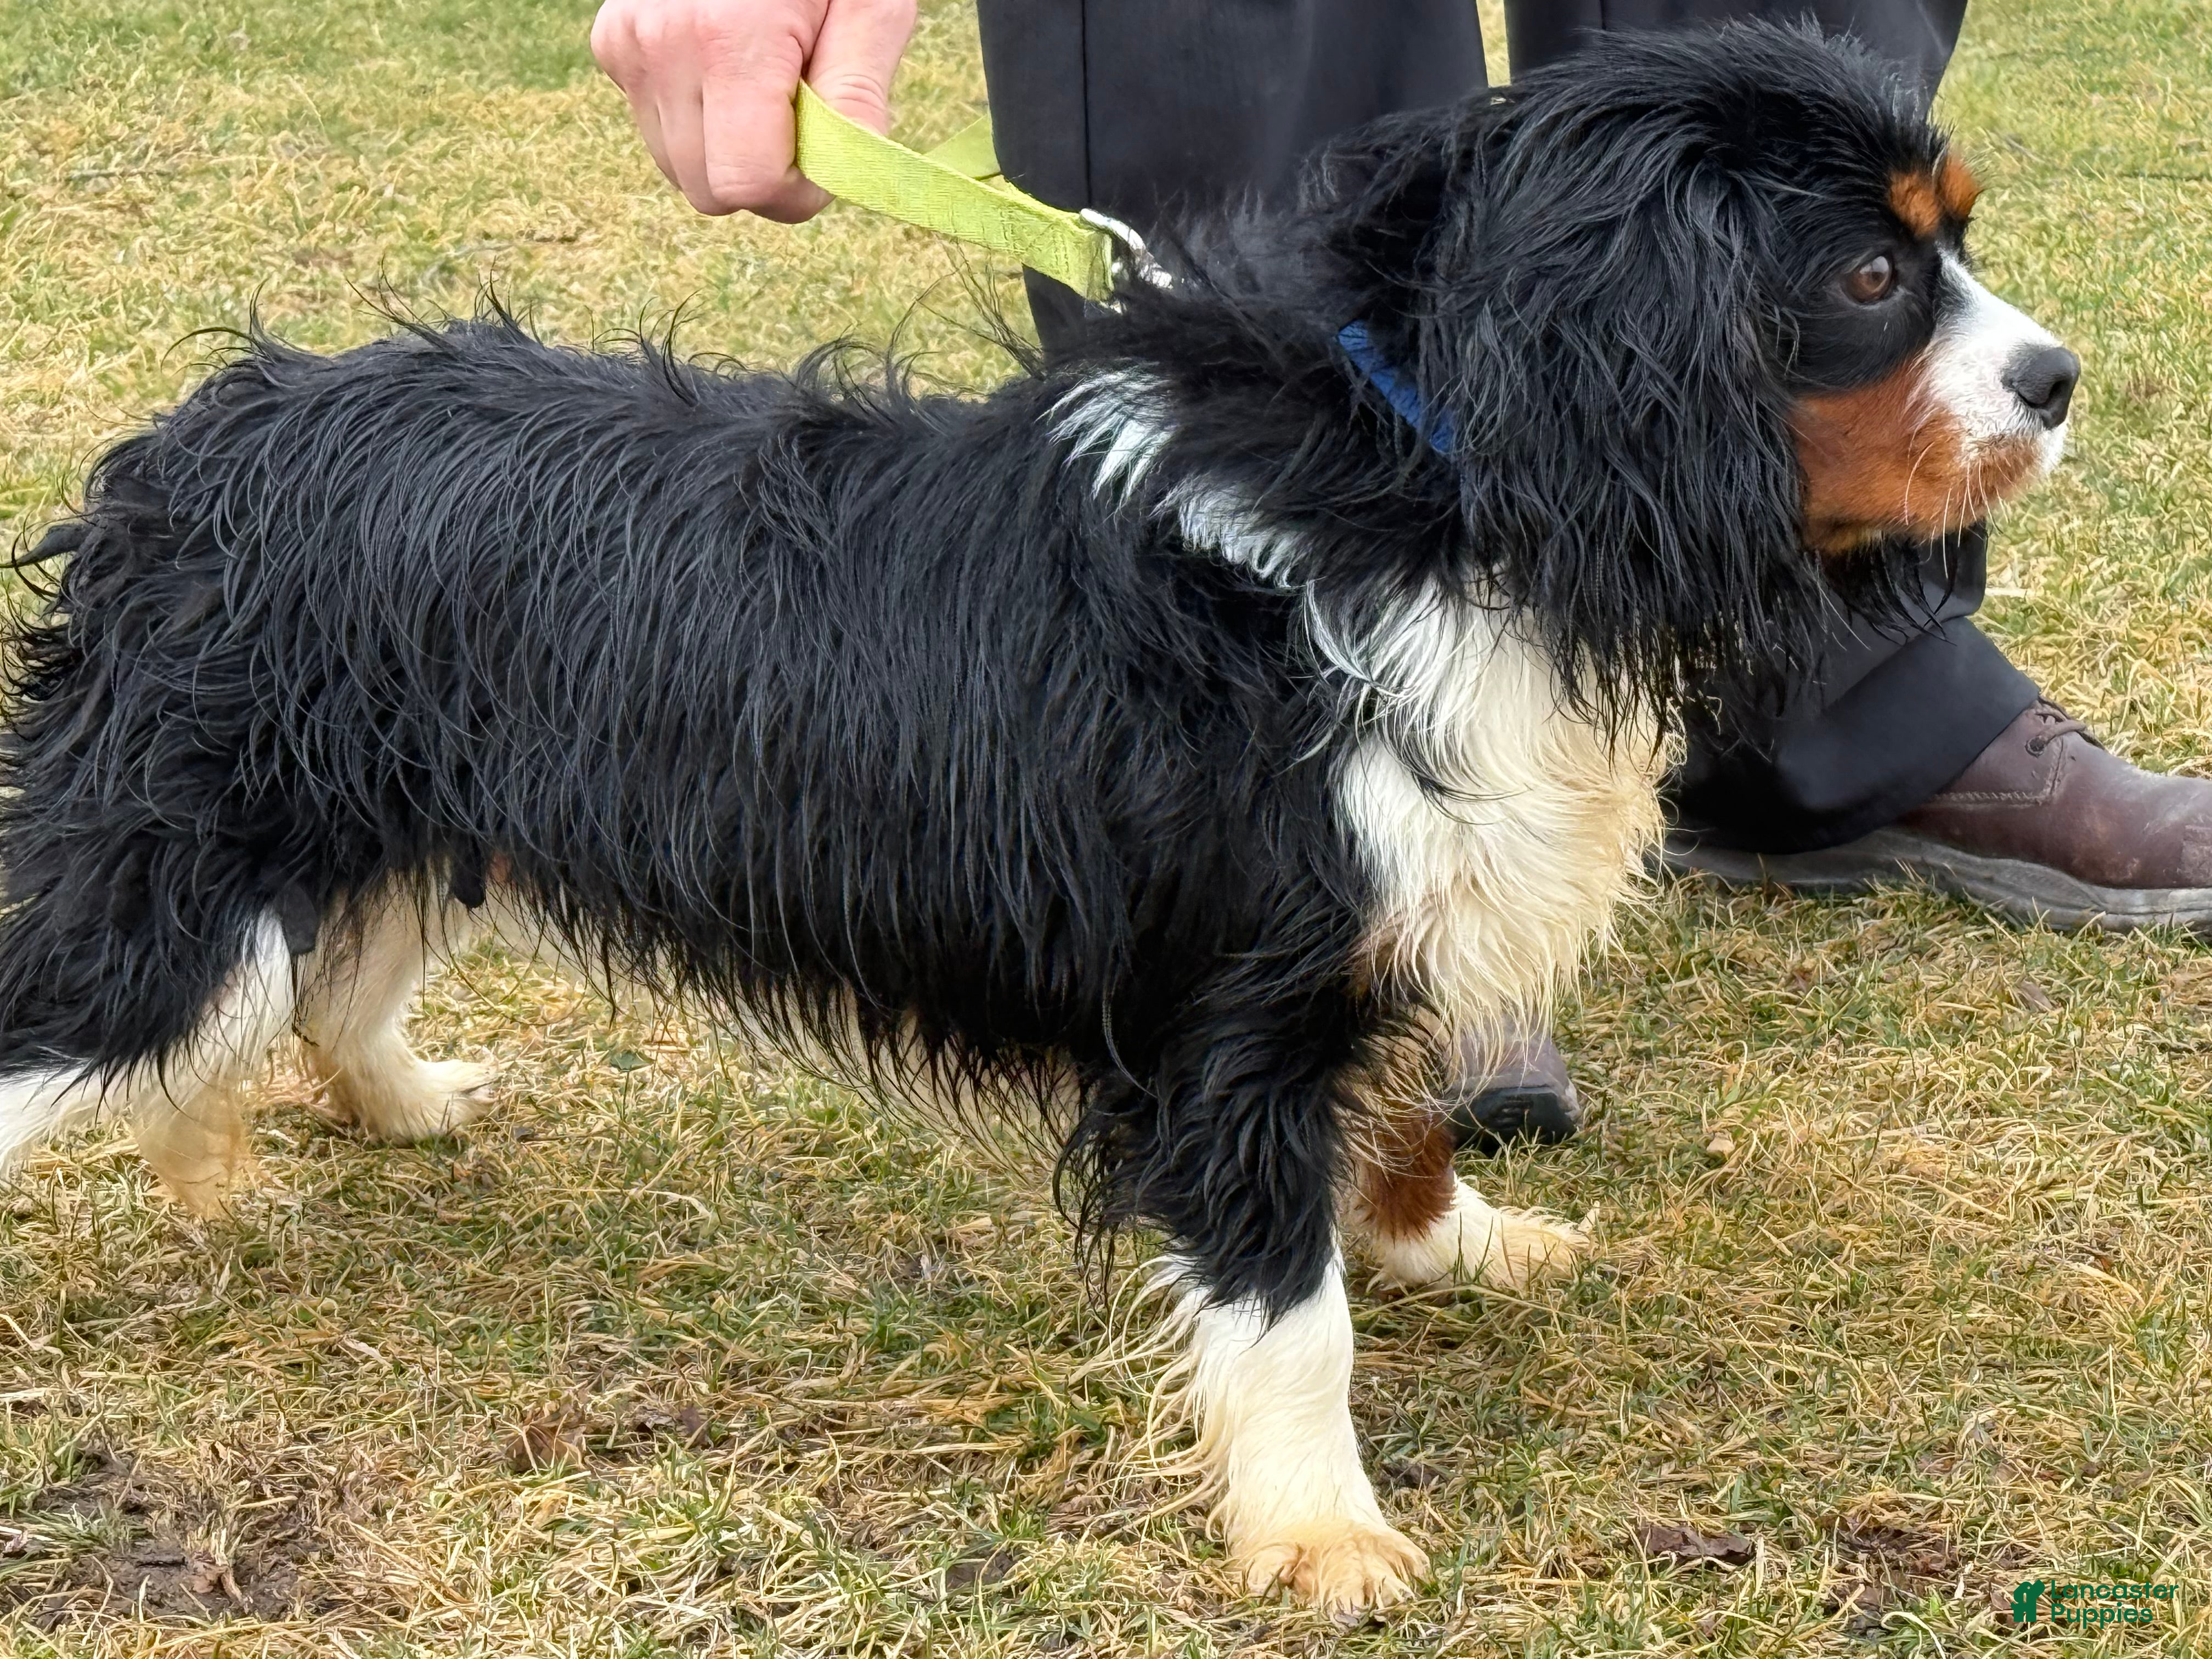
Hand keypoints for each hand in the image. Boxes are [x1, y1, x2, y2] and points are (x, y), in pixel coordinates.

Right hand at [591, 0, 916, 220]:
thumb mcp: (869, 7)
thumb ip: (857, 99)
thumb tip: (839, 177)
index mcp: (727, 41)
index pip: (746, 184)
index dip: (795, 189)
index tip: (824, 148)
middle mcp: (662, 48)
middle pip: (709, 191)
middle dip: (761, 174)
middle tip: (797, 112)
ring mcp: (629, 47)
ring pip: (680, 168)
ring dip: (727, 149)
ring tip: (760, 81)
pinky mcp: (613, 44)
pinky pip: (658, 126)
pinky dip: (697, 116)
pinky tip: (724, 64)